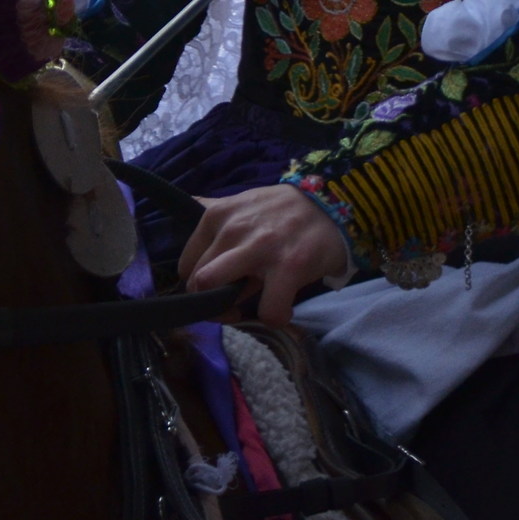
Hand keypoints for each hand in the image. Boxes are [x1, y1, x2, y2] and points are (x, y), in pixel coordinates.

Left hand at [180, 185, 352, 325]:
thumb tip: (189, 206)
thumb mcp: (243, 202)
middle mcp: (233, 230)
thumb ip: (216, 210)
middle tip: (232, 304)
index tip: (217, 290)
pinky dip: (275, 317)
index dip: (198, 285)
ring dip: (231, 313)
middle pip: (198, 283)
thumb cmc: (282, 210)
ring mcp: (260, 250)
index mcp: (217, 216)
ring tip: (251, 307)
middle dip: (211, 303)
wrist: (331, 204)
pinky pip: (269, 312)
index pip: (187, 265)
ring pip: (218, 295)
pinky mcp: (288, 268)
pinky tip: (283, 306)